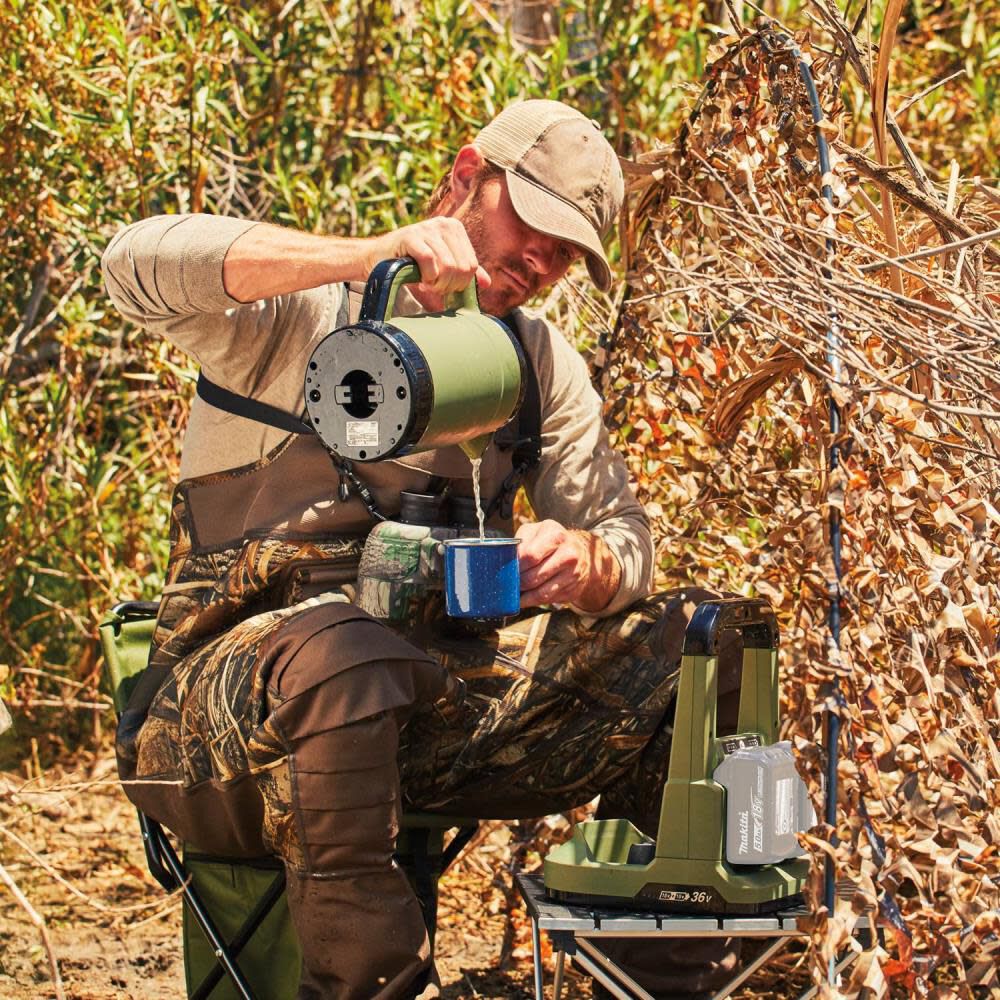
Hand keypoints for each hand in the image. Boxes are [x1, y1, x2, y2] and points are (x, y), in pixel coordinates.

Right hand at [369, 219, 490, 302]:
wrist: (380, 258)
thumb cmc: (413, 263)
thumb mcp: (443, 266)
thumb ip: (465, 272)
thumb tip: (487, 283)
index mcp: (455, 228)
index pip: (471, 265)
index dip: (459, 283)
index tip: (444, 285)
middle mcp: (443, 223)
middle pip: (461, 267)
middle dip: (448, 285)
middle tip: (433, 286)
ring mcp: (427, 227)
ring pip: (447, 266)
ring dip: (436, 283)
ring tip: (426, 282)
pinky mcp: (410, 236)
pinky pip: (429, 261)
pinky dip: (426, 276)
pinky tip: (420, 278)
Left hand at [515, 520, 621, 613]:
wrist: (579, 551)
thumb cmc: (550, 541)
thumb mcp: (534, 531)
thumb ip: (519, 543)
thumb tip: (504, 561)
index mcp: (556, 535)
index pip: (529, 556)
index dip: (515, 565)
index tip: (508, 569)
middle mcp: (569, 554)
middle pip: (533, 577)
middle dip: (517, 582)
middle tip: (509, 582)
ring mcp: (573, 574)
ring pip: (540, 593)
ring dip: (524, 596)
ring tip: (514, 592)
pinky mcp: (573, 590)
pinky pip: (548, 600)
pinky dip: (533, 601)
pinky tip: (527, 597)